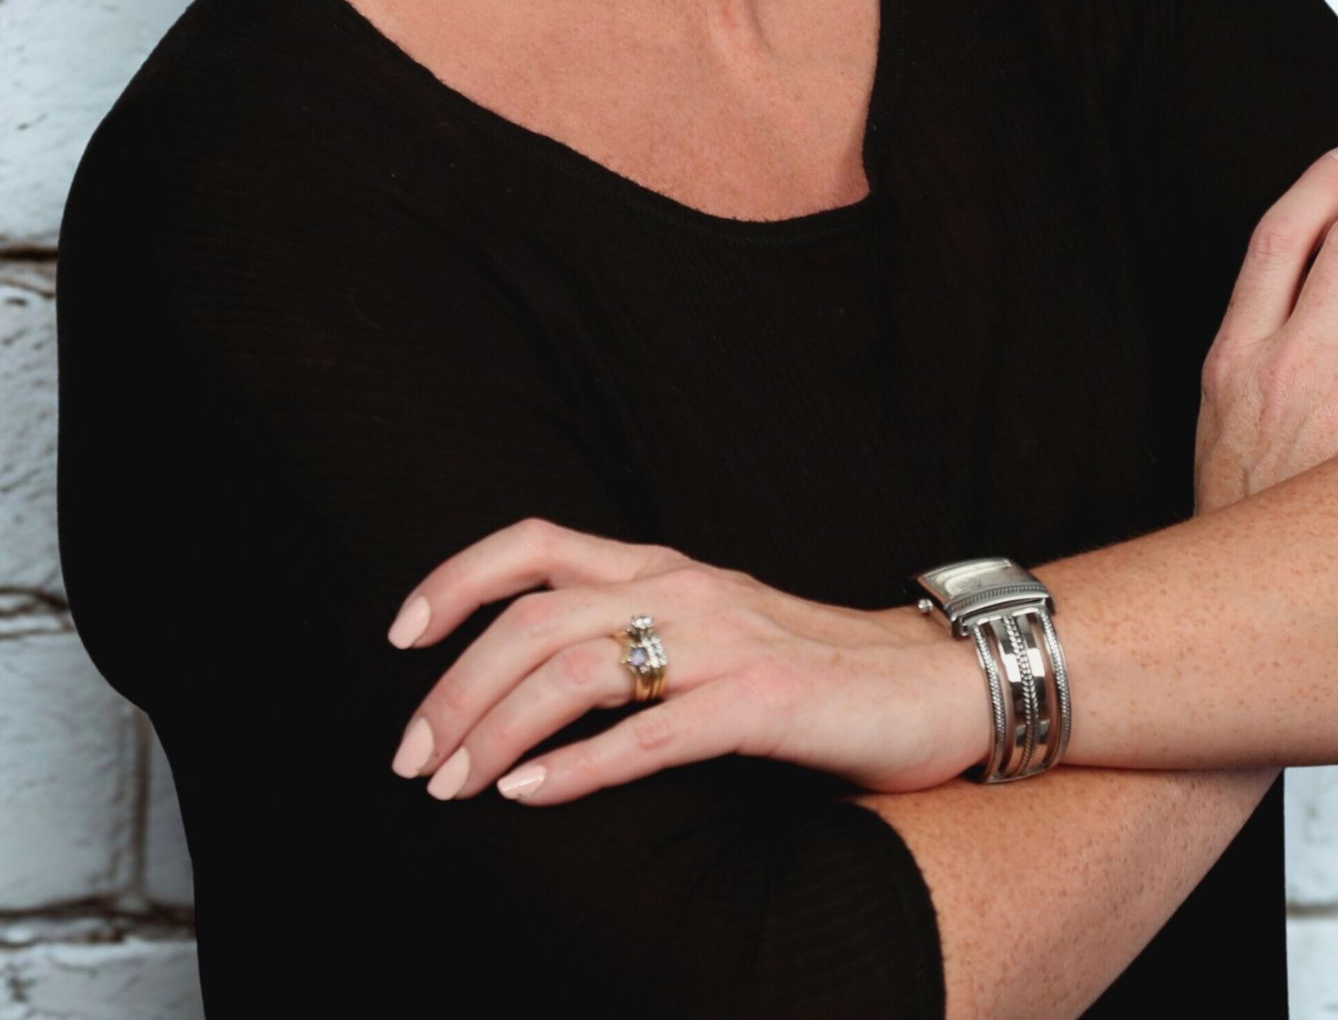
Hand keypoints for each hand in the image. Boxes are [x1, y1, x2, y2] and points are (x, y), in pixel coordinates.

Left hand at [383, 518, 989, 806]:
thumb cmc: (817, 670)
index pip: (535, 542)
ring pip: (576, 667)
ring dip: (497, 729)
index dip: (456, 578)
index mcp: (664, 567)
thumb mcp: (713, 631)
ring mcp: (724, 643)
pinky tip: (530, 796)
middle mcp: (684, 589)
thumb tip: (532, 680)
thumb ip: (638, 634)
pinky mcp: (765, 705)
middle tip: (412, 758)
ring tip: (453, 786)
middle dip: (454, 686)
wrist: (938, 683)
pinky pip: (651, 733)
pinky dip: (579, 766)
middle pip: (534, 617)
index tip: (399, 634)